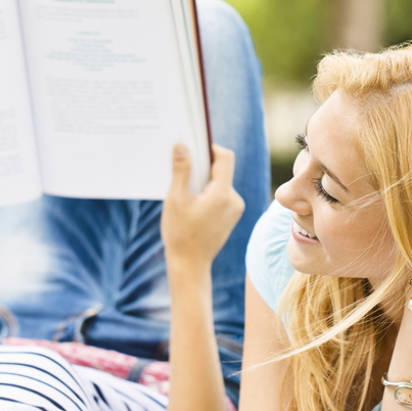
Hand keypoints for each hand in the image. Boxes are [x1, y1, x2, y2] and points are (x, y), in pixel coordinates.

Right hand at [161, 143, 243, 268]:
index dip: (210, 147)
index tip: (194, 146)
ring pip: (221, 183)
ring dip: (204, 181)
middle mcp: (234, 199)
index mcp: (223, 194)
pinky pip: (221, 195)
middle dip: (203, 166)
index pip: (225, 158)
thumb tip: (181, 145)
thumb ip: (181, 170)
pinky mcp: (231, 215)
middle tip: (182, 167)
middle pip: (222, 170)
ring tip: (185, 190)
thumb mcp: (176, 199)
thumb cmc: (180, 233)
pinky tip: (192, 202)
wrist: (190, 264)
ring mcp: (235, 209)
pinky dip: (208, 192)